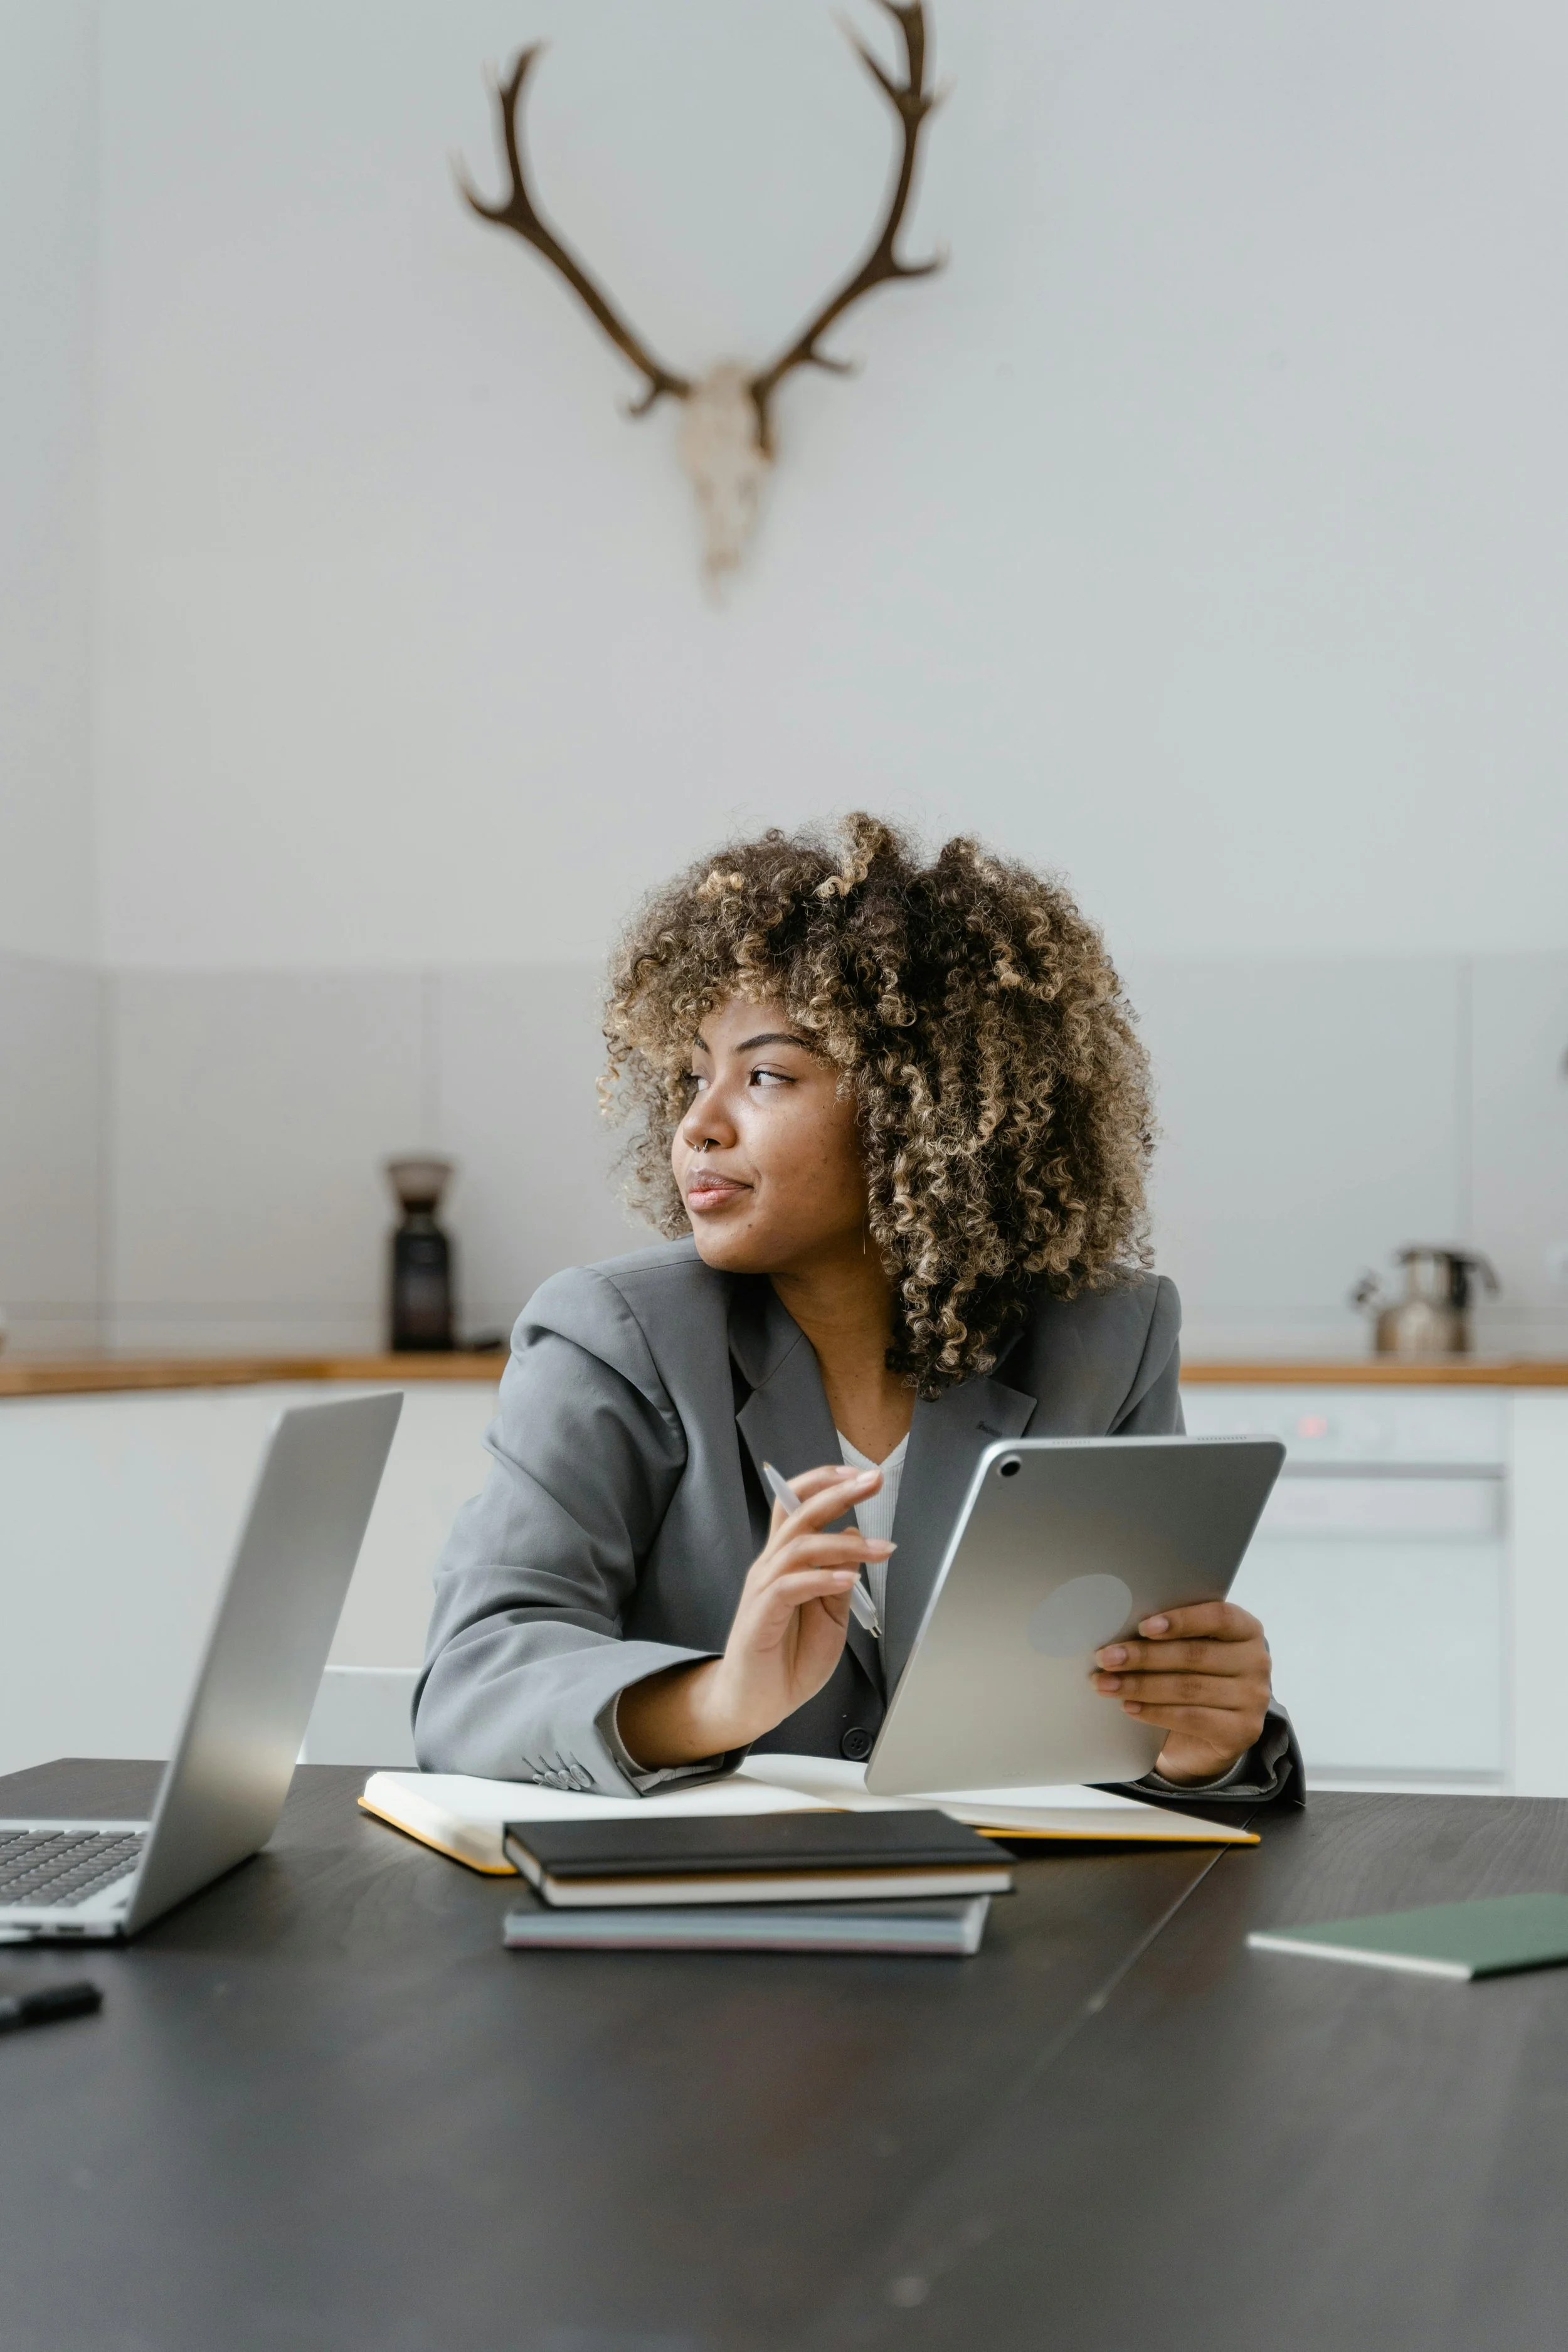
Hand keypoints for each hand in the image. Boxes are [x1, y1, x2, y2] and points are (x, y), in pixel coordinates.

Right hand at [616, 1464, 891, 1768]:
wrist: (756, 1702)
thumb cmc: (790, 1657)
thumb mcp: (831, 1616)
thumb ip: (840, 1579)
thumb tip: (855, 1537)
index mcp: (787, 1561)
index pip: (798, 1505)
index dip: (827, 1484)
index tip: (862, 1475)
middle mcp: (771, 1566)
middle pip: (798, 1513)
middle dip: (838, 1492)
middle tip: (871, 1481)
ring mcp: (763, 1588)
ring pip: (800, 1546)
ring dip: (844, 1543)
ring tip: (881, 1549)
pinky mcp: (760, 1615)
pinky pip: (790, 1586)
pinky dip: (822, 1578)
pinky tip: (848, 1578)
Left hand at [1090, 1601, 1270, 1784]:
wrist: (1209, 1734)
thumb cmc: (1193, 1677)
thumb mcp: (1190, 1649)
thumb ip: (1172, 1635)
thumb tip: (1120, 1625)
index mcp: (1246, 1629)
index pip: (1218, 1617)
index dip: (1181, 1620)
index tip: (1143, 1626)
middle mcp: (1257, 1662)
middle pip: (1194, 1654)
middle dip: (1143, 1655)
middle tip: (1106, 1657)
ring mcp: (1253, 1699)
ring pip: (1188, 1688)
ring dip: (1140, 1685)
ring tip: (1106, 1683)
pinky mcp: (1242, 1731)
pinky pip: (1191, 1718)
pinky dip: (1155, 1712)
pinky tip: (1129, 1707)